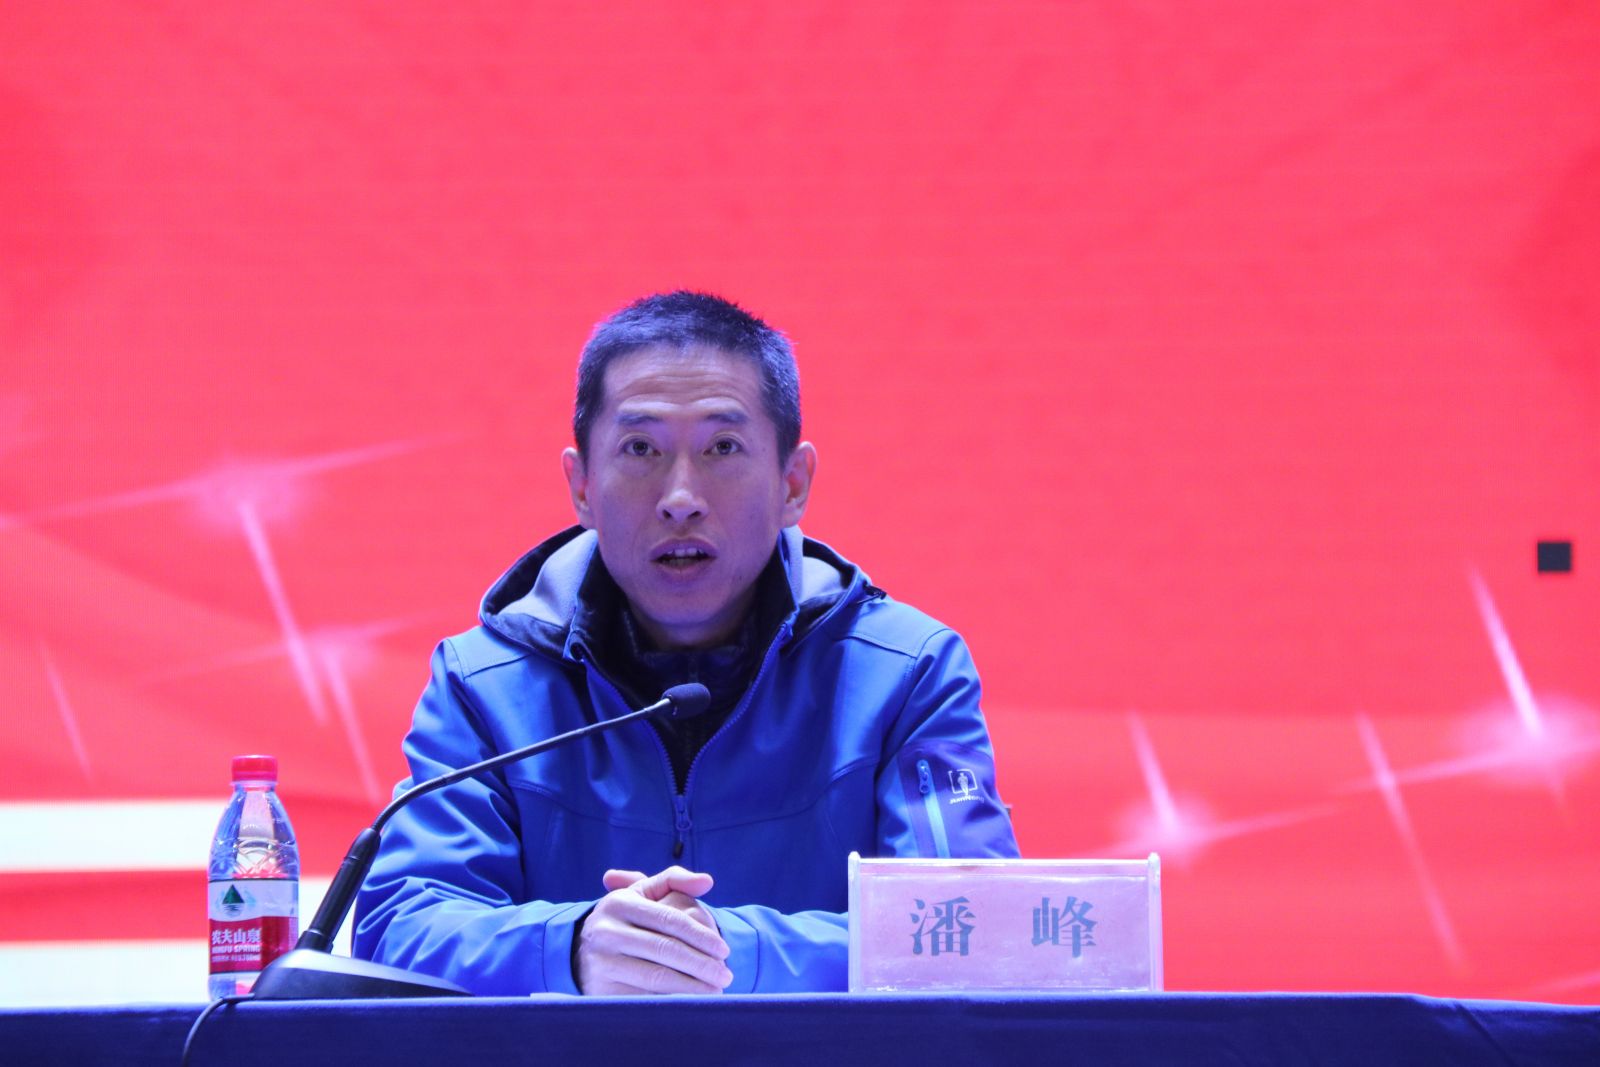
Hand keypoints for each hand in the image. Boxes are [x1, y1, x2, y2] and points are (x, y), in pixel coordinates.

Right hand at [576, 865, 732, 994]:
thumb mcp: (642, 893)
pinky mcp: (601, 990)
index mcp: (619, 903)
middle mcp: (606, 931)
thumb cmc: (625, 918)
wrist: (579, 951)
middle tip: (726, 975)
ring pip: (657, 977)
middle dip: (701, 964)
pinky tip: (692, 1003)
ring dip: (692, 986)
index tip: (724, 950)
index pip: (670, 920)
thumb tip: (708, 881)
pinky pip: (644, 998)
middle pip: (665, 950)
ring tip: (716, 990)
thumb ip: (674, 880)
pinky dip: (672, 1001)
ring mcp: (602, 962)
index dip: (701, 936)